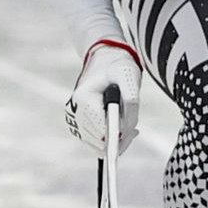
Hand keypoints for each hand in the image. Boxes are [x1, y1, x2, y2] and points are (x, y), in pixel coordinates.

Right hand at [64, 36, 142, 151]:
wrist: (104, 61)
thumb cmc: (117, 67)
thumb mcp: (129, 76)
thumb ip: (131, 101)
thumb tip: (128, 128)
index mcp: (84, 99)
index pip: (101, 131)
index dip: (120, 134)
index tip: (134, 131)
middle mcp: (74, 111)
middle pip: (99, 141)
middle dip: (120, 137)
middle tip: (134, 128)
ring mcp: (73, 119)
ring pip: (97, 146)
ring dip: (115, 140)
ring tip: (128, 125)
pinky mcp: (77, 124)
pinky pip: (94, 145)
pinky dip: (108, 141)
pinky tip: (119, 128)